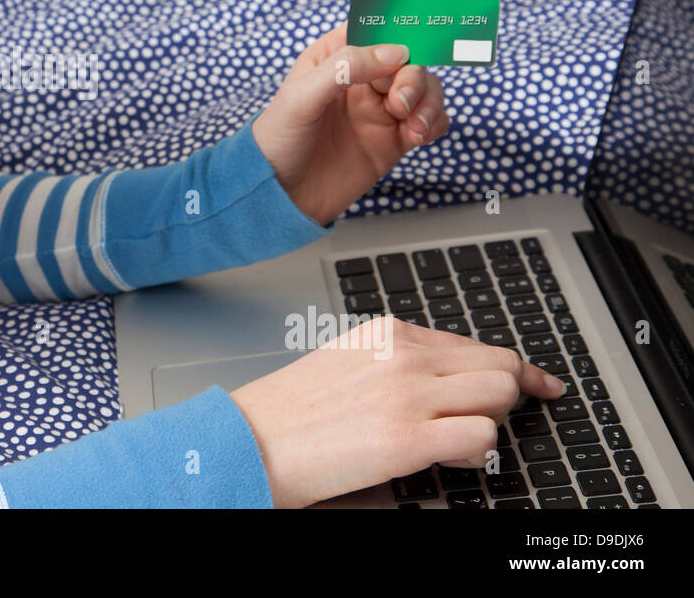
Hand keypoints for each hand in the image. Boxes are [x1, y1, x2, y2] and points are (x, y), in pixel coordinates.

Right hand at [229, 317, 567, 507]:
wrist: (250, 440)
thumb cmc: (290, 410)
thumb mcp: (346, 360)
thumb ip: (396, 359)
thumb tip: (449, 378)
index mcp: (387, 331)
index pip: (473, 343)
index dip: (515, 370)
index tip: (539, 384)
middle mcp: (403, 354)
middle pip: (499, 364)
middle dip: (506, 394)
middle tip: (498, 418)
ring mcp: (408, 394)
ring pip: (500, 394)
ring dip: (490, 422)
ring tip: (456, 441)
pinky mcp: (408, 438)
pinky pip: (482, 438)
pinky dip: (477, 453)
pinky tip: (449, 458)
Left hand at [250, 19, 449, 226]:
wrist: (280, 197)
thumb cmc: (278, 141)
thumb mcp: (300, 98)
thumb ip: (345, 69)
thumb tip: (395, 52)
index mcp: (334, 57)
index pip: (374, 28)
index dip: (397, 30)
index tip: (408, 45)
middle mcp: (361, 79)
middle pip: (407, 59)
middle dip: (413, 76)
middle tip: (400, 103)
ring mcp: (379, 109)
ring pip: (424, 88)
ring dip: (429, 100)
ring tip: (415, 126)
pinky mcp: (394, 139)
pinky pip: (429, 121)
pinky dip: (435, 123)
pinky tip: (420, 136)